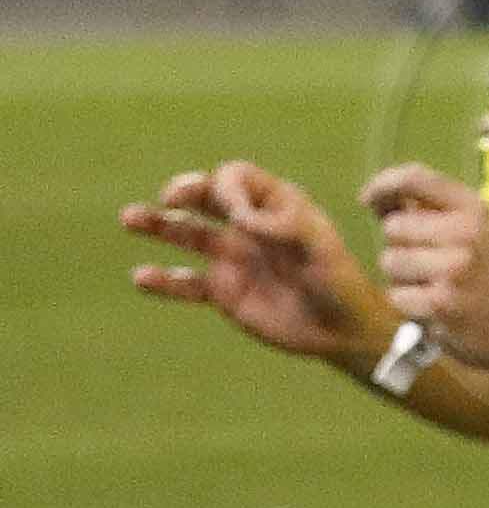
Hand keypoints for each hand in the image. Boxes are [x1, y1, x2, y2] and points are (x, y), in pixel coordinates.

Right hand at [122, 161, 383, 365]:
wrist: (341, 329)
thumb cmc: (339, 281)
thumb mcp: (322, 249)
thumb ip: (285, 227)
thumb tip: (240, 218)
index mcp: (276, 205)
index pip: (238, 178)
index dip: (229, 188)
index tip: (236, 214)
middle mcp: (249, 227)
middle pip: (206, 198)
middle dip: (186, 191)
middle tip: (170, 197)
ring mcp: (233, 258)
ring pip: (187, 235)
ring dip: (158, 224)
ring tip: (129, 217)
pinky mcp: (223, 291)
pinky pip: (185, 283)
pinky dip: (163, 281)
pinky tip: (140, 277)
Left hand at [359, 167, 488, 371]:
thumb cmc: (487, 273)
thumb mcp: (471, 230)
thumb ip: (428, 211)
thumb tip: (376, 198)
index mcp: (473, 208)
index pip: (416, 178)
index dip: (383, 184)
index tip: (368, 199)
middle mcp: (465, 232)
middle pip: (394, 227)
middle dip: (400, 245)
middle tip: (428, 261)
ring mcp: (454, 268)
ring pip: (390, 261)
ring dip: (402, 277)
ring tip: (432, 285)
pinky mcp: (441, 302)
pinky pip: (396, 294)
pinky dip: (408, 304)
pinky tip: (433, 306)